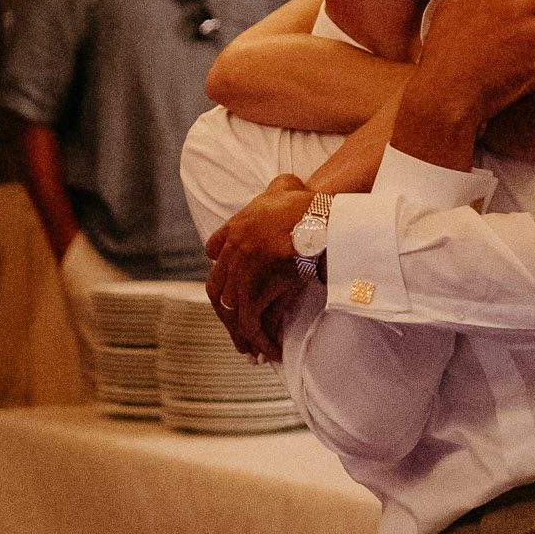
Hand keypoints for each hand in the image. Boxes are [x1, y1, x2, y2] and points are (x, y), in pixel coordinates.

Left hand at [205, 174, 309, 360]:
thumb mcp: (286, 185)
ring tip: (252, 350)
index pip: (214, 249)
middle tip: (237, 329)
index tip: (227, 284)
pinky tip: (269, 349)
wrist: (320, 212)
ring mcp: (242, 263)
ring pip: (229, 305)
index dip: (221, 269)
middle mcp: (234, 245)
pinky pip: (249, 316)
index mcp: (239, 223)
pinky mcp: (255, 282)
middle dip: (226, 312)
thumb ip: (279, 187)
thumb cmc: (310, 200)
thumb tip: (286, 183)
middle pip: (217, 285)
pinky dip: (256, 336)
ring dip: (238, 331)